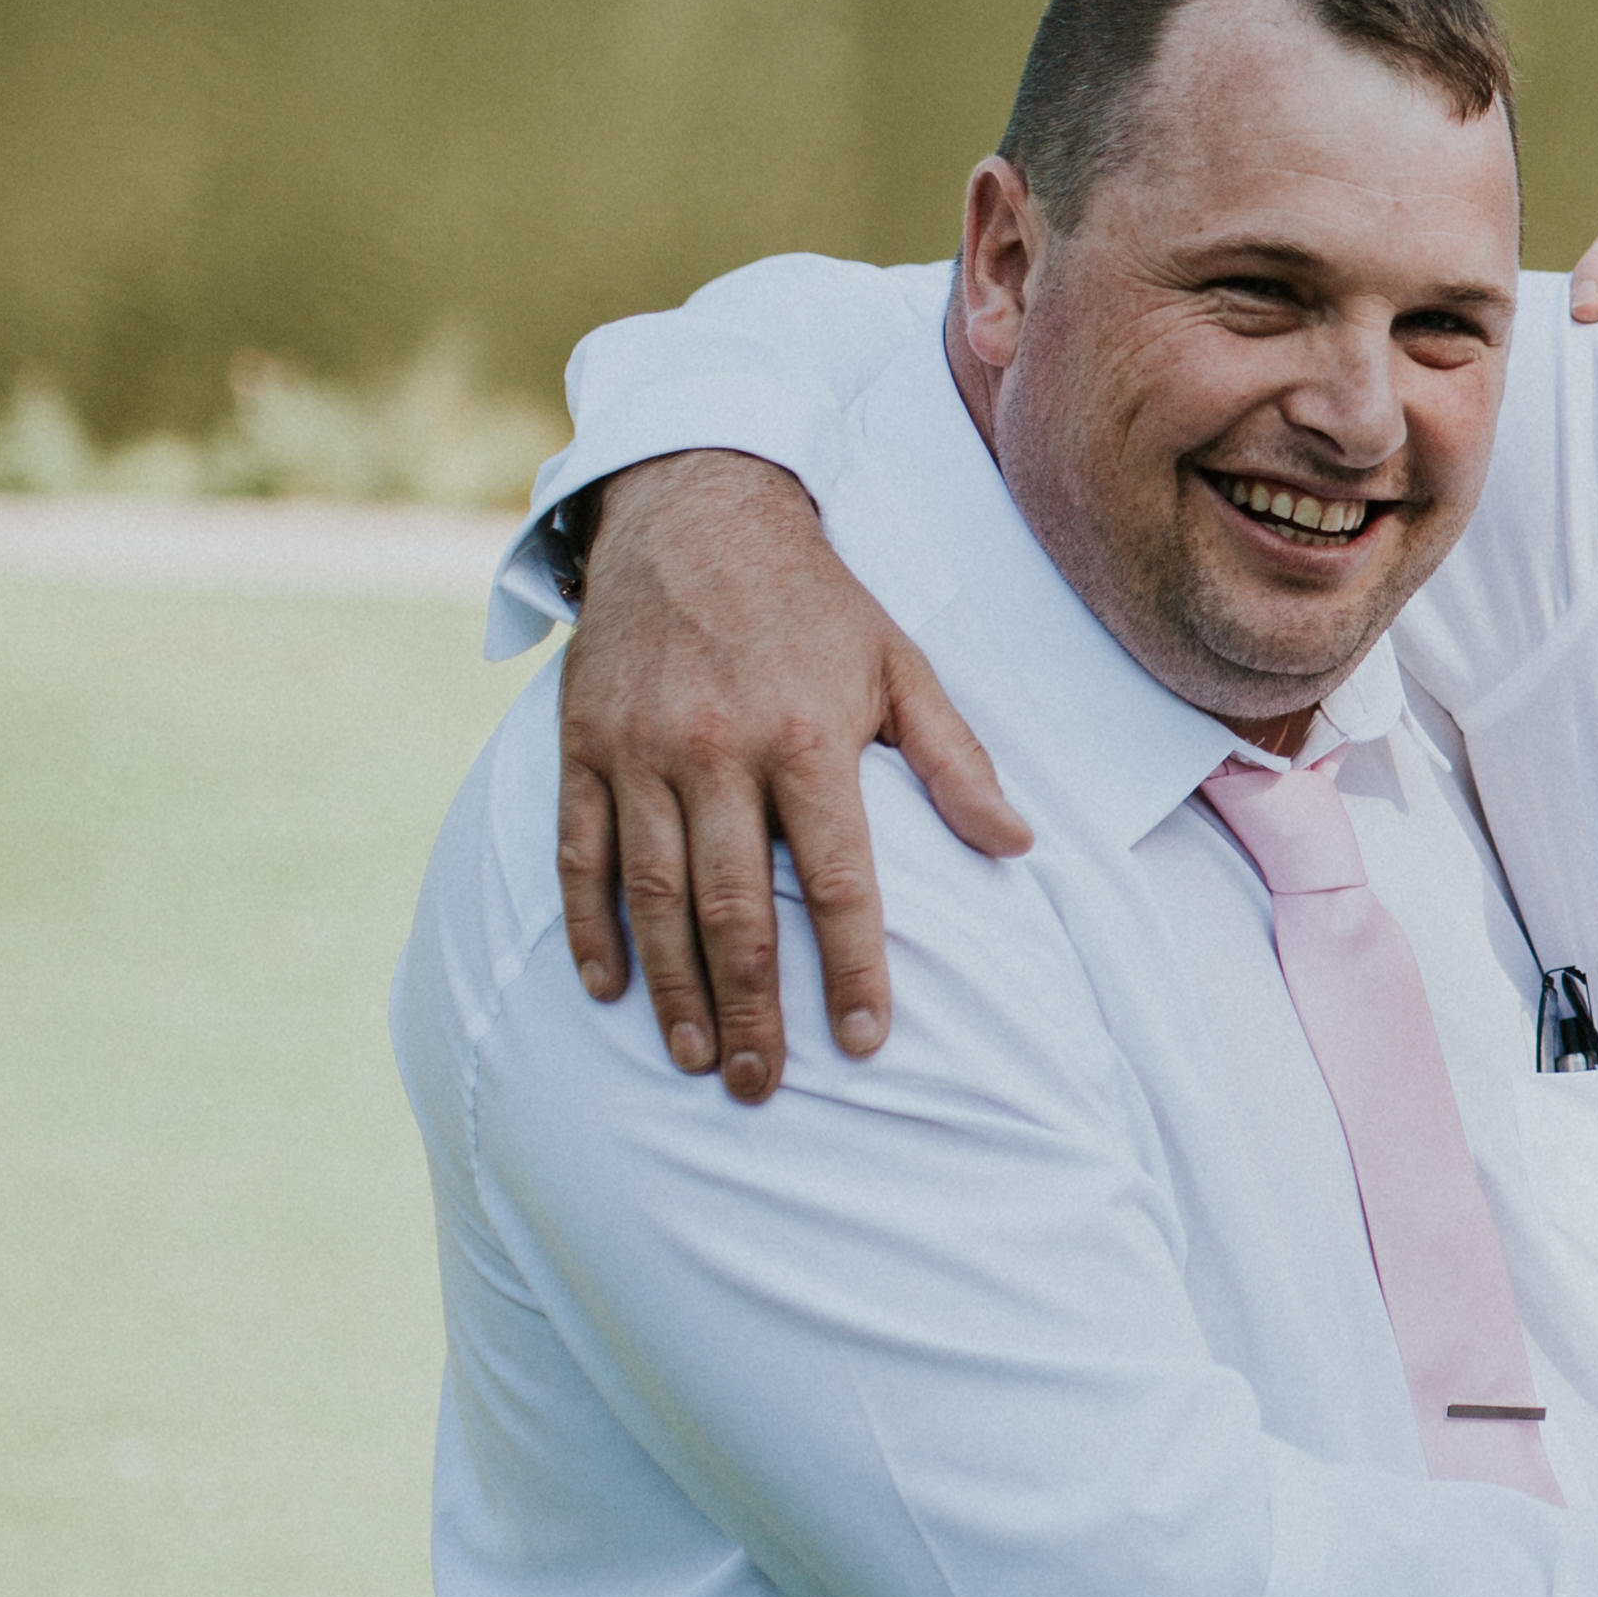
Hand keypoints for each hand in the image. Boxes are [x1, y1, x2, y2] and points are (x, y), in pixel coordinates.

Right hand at [556, 451, 1027, 1098]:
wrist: (693, 509)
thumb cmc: (815, 600)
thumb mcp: (902, 664)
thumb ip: (956, 761)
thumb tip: (1018, 846)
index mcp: (808, 737)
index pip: (838, 880)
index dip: (852, 969)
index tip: (868, 1040)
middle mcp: (718, 750)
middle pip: (735, 908)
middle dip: (753, 1007)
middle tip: (764, 1087)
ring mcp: (640, 750)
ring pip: (653, 893)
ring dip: (673, 987)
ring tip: (697, 1058)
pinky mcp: (581, 744)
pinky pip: (579, 852)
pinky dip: (590, 925)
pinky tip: (606, 988)